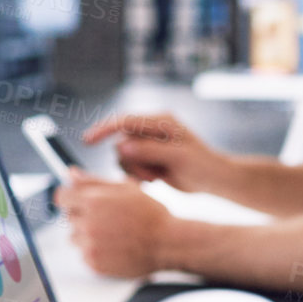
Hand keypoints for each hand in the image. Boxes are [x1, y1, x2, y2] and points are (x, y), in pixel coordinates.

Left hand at [52, 172, 180, 278]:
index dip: (71, 198)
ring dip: (86, 235)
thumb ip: (94, 180)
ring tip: (111, 233)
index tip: (78, 201)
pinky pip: (83, 254)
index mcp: (94, 200)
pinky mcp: (94, 262)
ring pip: (74, 237)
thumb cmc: (151, 215)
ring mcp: (90, 245)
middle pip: (68, 217)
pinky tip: (113, 245)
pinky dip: (95, 251)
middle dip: (82, 216)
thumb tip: (70, 174)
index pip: (61, 197)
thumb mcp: (126, 188)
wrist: (167, 243)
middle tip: (106, 218)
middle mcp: (88, 223)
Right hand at [81, 113, 228, 194]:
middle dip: (133, 162)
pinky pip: (129, 166)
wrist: (214, 180)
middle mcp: (152, 129)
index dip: (104, 129)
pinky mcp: (148, 158)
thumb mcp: (179, 158)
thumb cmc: (203, 166)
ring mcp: (149, 144)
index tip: (88, 140)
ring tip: (157, 177)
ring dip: (136, 171)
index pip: (125, 121)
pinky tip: (155, 180)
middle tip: (154, 175)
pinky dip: (137, 176)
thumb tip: (121, 145)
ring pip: (123, 157)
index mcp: (161, 121)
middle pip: (121, 142)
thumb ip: (150, 151)